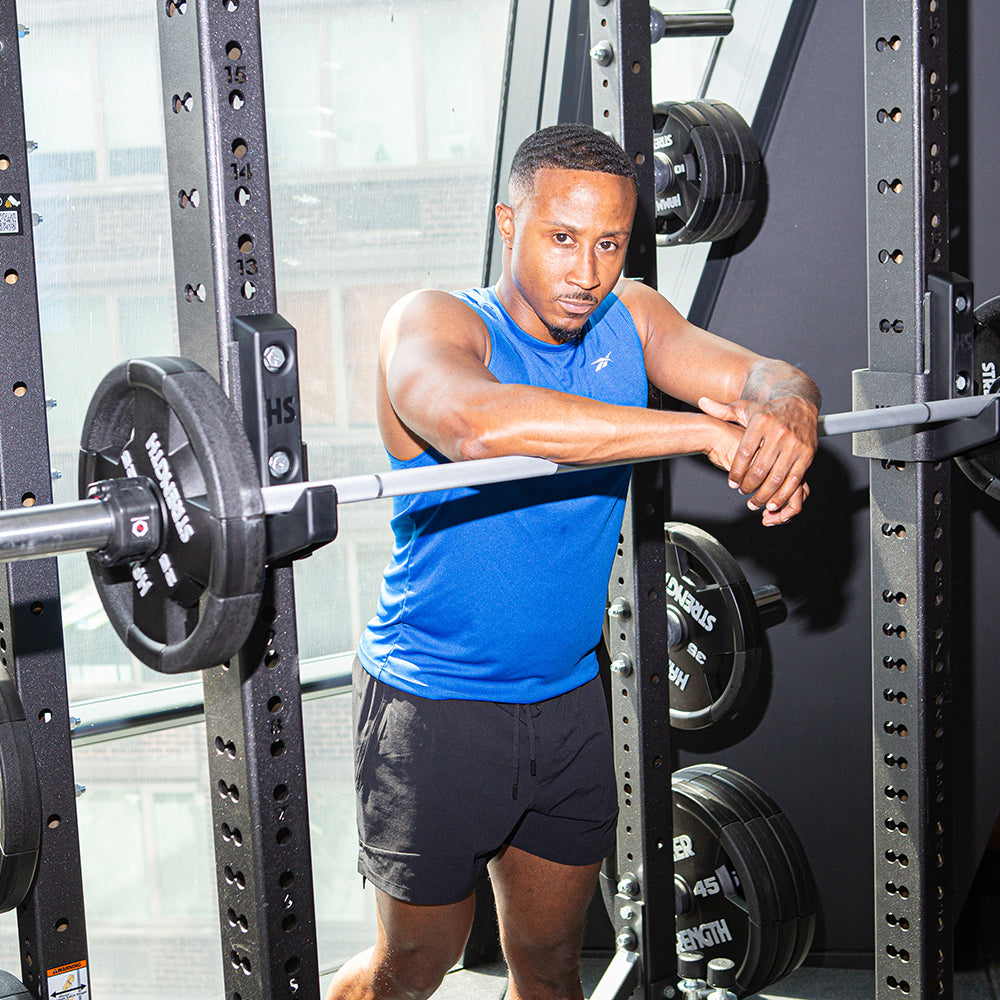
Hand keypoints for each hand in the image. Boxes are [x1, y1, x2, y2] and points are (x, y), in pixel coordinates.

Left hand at [698, 395, 817, 523]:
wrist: (801, 405)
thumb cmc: (769, 411)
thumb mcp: (746, 408)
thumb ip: (723, 410)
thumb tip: (702, 403)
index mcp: (761, 422)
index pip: (744, 452)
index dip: (736, 471)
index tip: (731, 482)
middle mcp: (779, 433)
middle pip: (760, 468)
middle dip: (749, 485)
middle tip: (742, 492)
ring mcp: (795, 444)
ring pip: (777, 477)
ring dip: (764, 494)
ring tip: (755, 502)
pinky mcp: (807, 454)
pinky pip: (795, 479)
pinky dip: (783, 494)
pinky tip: (773, 503)